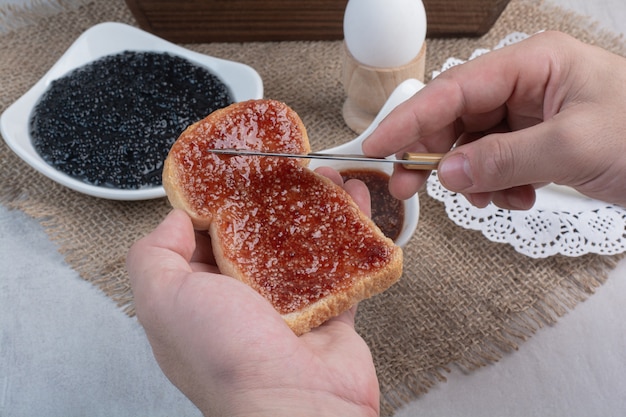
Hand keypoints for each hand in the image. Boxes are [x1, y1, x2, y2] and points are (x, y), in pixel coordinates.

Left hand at [126, 167, 378, 416]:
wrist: (298, 407)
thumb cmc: (227, 358)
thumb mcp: (164, 300)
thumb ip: (154, 255)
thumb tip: (173, 218)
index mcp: (196, 301)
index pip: (198, 241)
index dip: (213, 204)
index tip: (232, 173)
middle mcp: (238, 306)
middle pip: (254, 239)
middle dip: (271, 201)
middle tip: (285, 168)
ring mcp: (285, 311)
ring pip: (299, 249)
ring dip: (313, 211)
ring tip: (325, 177)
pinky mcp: (327, 315)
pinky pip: (340, 268)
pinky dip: (351, 236)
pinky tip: (354, 204)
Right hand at [363, 31, 625, 208]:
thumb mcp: (573, 147)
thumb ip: (503, 158)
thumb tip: (446, 172)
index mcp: (533, 63)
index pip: (454, 88)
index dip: (409, 118)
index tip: (376, 145)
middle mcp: (525, 83)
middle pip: (455, 116)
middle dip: (434, 154)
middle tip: (408, 187)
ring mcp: (528, 113)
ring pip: (471, 144)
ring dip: (472, 178)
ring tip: (493, 199)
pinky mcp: (534, 140)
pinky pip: (493, 162)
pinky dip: (495, 185)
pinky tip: (516, 197)